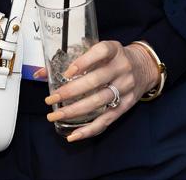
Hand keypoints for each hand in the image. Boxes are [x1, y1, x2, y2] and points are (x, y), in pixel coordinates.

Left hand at [44, 40, 159, 141]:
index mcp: (113, 50)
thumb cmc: (114, 57)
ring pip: (99, 101)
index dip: (84, 61)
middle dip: (71, 91)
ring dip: (75, 111)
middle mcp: (121, 68)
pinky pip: (107, 119)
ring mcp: (124, 88)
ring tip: (55, 115)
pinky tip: (74, 134)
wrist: (144, 67)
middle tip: (51, 98)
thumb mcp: (100, 50)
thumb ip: (74, 57)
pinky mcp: (126, 105)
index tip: (67, 72)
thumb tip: (40, 73)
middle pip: (96, 80)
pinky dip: (90, 129)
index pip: (100, 52)